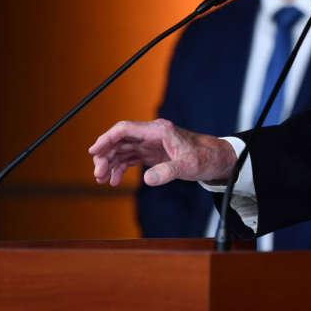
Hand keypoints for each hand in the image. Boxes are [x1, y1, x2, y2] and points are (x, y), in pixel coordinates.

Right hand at [88, 118, 237, 186]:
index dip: (106, 138)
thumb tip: (147, 180)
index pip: (125, 129)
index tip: (93, 151)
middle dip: (105, 155)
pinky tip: (113, 180)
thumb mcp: (188, 166)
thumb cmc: (205, 158)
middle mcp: (152, 134)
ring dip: (109, 163)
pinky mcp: (152, 153)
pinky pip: (129, 158)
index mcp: (159, 131)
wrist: (216, 159)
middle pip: (119, 140)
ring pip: (122, 149)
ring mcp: (151, 143)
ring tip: (102, 180)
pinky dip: (119, 168)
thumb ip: (168, 172)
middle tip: (98, 175)